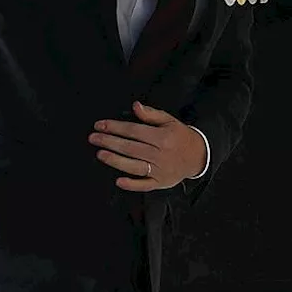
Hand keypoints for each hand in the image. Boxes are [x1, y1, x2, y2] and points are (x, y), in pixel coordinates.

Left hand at [89, 101, 207, 191]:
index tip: (100, 125)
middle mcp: (160, 154)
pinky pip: (144, 185)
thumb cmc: (180, 136)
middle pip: (130, 148)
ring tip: (100, 154)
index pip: (134, 131)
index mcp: (162, 137)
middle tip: (93, 138)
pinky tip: (118, 181)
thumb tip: (135, 106)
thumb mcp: (169, 120)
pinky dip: (132, 184)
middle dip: (110, 142)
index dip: (115, 127)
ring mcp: (160, 170)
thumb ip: (151, 114)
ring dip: (115, 161)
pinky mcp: (161, 183)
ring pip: (134, 166)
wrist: (198, 156)